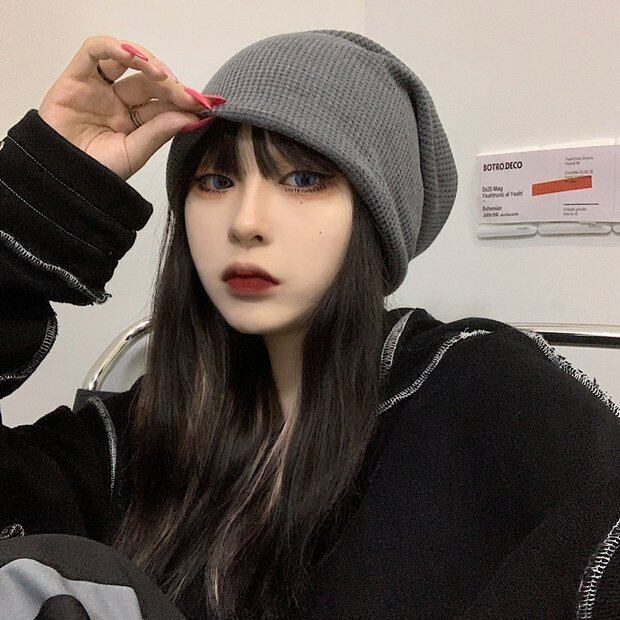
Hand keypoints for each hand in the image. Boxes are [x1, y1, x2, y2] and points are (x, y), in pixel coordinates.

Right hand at [38, 34, 220, 180]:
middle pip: (149, 81)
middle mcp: (117, 101)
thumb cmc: (97, 172)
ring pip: (126, 60)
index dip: (184, 100)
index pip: (163, 102)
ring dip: (148, 61)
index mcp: (134, 120)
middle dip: (172, 85)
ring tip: (165, 77)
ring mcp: (98, 88)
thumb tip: (193, 116)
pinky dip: (115, 47)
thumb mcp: (135, 152)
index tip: (206, 105)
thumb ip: (160, 131)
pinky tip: (136, 58)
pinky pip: (94, 51)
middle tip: (189, 96)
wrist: (63, 180)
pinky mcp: (75, 78)